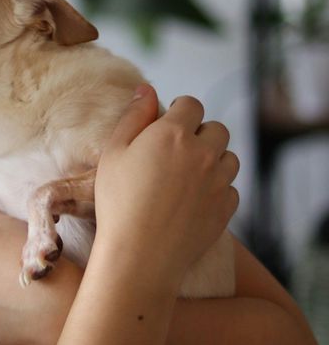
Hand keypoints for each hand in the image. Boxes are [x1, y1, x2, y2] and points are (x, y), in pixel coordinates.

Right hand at [93, 85, 238, 293]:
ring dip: (213, 161)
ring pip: (229, 158)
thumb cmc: (118, 202)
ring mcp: (219, 181)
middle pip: (217, 129)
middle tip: (177, 154)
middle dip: (201, 135)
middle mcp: (203, 152)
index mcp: (174, 133)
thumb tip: (147, 90)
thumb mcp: (114, 152)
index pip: (192, 105)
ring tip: (188, 178)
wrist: (139, 254)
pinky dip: (217, 190)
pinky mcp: (226, 208)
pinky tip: (193, 202)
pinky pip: (230, 189)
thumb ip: (134, 116)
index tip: (168, 126)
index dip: (180, 112)